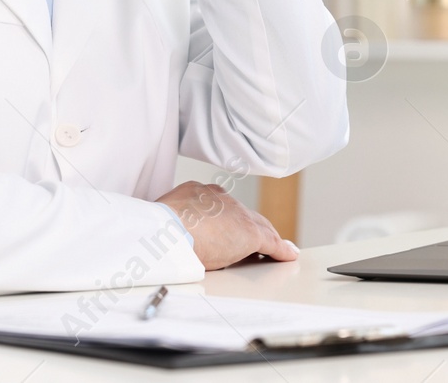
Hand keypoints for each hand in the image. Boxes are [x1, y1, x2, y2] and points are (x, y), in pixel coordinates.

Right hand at [156, 181, 297, 269]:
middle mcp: (221, 198)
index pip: (221, 206)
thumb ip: (176, 222)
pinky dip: (281, 249)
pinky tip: (288, 254)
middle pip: (243, 214)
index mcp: (199, 192)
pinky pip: (271, 242)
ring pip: (259, 226)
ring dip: (268, 237)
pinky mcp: (250, 233)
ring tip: (277, 248)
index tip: (229, 227)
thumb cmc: (158, 228)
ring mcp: (237, 214)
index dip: (229, 218)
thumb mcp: (165, 218)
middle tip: (259, 239)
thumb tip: (172, 237)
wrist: (166, 230)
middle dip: (252, 225)